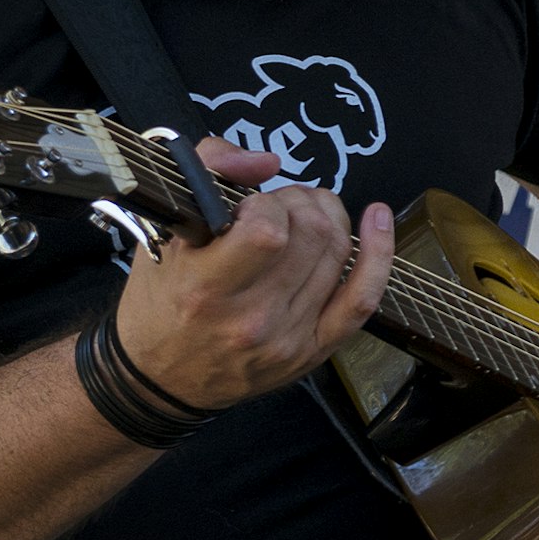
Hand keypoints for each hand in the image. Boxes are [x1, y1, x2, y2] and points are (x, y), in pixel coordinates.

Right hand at [114, 138, 393, 408]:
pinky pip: (363, 298)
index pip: (267, 230)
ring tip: (307, 213)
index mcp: (205, 289)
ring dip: (329, 217)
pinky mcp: (314, 350)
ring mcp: (288, 337)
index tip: (249, 208)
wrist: (161, 377)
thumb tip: (266, 162)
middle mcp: (251, 319)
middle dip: (301, 203)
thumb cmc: (160, 301)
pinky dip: (379, 253)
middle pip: (312, 235)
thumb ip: (208, 173)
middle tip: (280, 206)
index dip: (266, 205)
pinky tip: (377, 219)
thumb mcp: (164, 233)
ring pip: (337, 253)